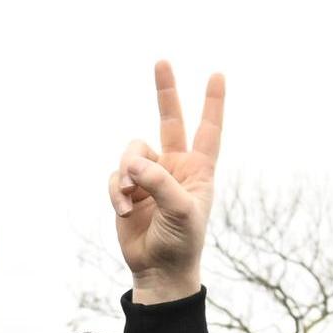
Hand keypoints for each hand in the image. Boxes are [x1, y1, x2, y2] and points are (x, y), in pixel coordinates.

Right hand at [111, 63, 222, 306]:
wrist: (158, 271)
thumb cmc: (181, 243)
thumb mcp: (180, 211)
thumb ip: (160, 182)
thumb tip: (132, 163)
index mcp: (198, 170)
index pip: (208, 130)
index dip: (212, 103)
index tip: (217, 74)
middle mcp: (174, 167)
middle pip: (169, 120)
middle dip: (165, 92)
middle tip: (162, 61)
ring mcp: (149, 177)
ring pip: (132, 153)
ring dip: (127, 173)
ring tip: (129, 198)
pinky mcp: (127, 189)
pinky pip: (115, 176)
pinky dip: (116, 190)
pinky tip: (122, 210)